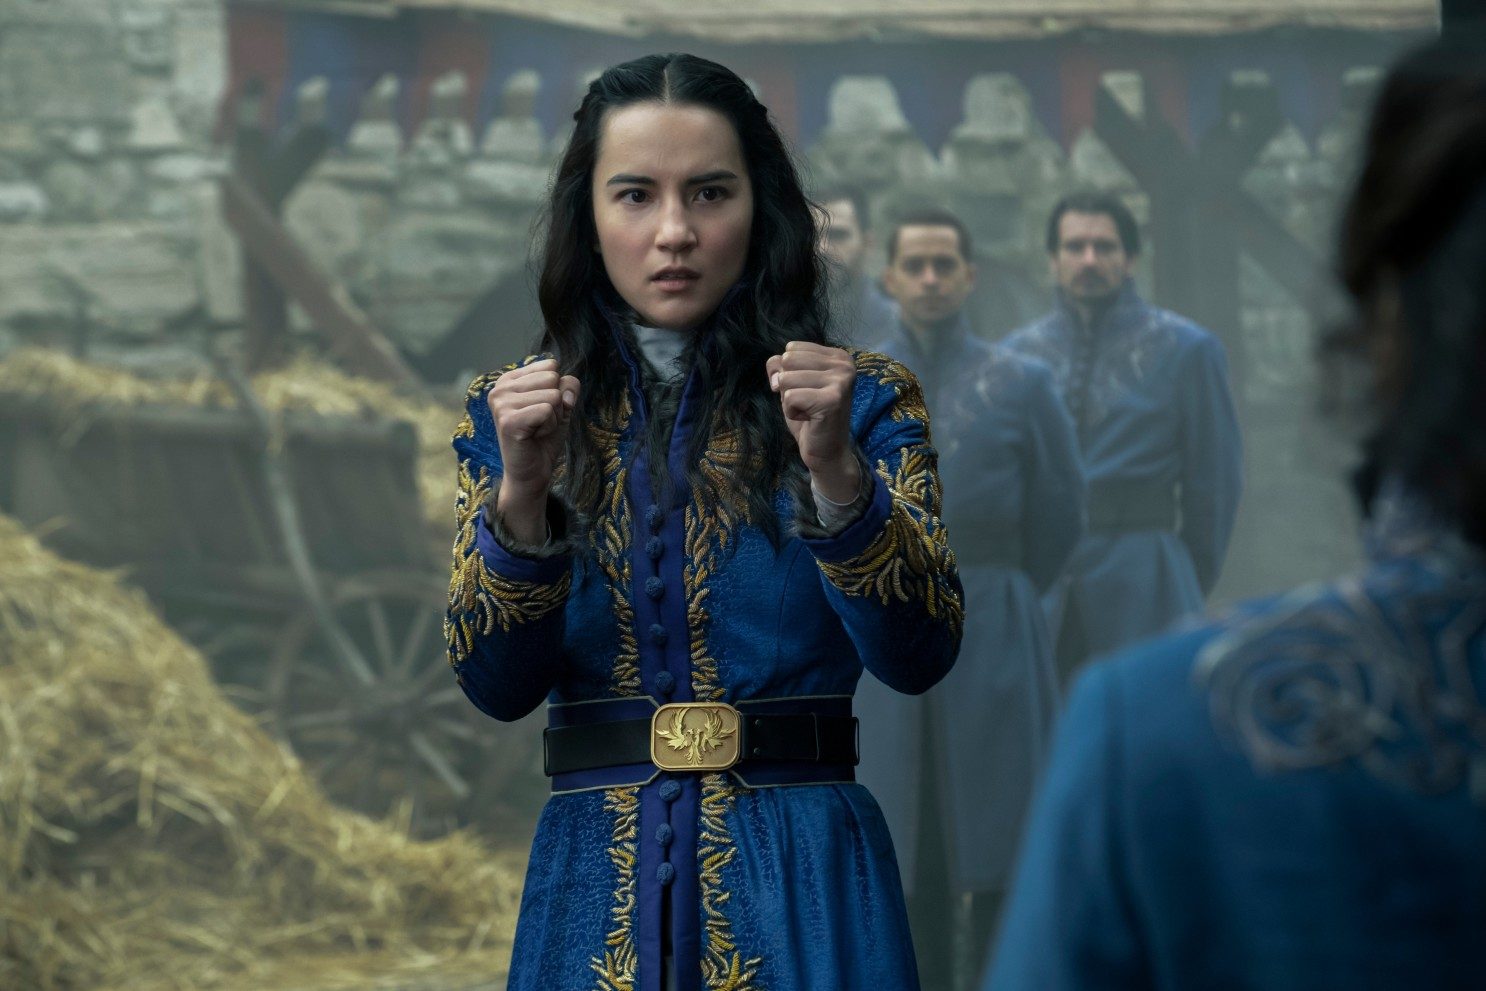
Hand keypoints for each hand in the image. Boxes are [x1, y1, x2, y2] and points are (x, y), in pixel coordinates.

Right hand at [486, 359, 579, 537]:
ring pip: (552, 395)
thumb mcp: (562, 404)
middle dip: (556, 404)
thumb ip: (568, 386)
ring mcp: (501, 403)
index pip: (551, 366)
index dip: (557, 390)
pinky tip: (534, 436)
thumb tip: (564, 392)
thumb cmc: (544, 436)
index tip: (542, 409)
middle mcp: (500, 387)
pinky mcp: (508, 420)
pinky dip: (549, 426)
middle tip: (540, 422)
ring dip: (553, 417)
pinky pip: (547, 410)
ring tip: (537, 429)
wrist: (533, 470)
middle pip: (552, 378)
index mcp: (509, 379)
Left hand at [767, 342, 859, 501]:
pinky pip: (789, 397)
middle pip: (788, 361)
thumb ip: (780, 367)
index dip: (788, 372)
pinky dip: (791, 412)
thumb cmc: (809, 415)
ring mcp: (840, 381)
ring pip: (786, 379)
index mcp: (838, 356)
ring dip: (789, 400)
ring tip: (808, 411)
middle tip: (807, 402)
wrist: (827, 452)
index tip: (807, 390)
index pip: (791, 348)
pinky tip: (809, 419)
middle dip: (788, 385)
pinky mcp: (832, 400)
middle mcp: (844, 364)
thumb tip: (776, 376)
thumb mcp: (792, 383)